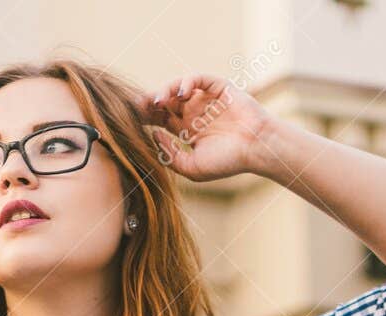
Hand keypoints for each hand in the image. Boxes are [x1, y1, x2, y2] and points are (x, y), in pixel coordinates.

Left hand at [141, 73, 276, 182]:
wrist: (256, 150)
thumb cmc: (227, 162)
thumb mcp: (192, 168)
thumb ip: (170, 155)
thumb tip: (153, 134)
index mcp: (186, 130)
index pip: (159, 119)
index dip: (145, 117)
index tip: (130, 119)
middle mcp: (193, 112)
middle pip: (164, 102)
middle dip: (149, 102)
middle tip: (137, 106)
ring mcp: (205, 99)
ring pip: (178, 88)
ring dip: (165, 91)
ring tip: (158, 101)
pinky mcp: (218, 88)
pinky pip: (198, 78)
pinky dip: (187, 81)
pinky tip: (180, 93)